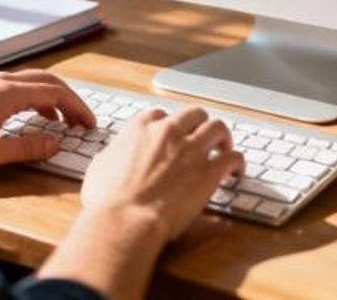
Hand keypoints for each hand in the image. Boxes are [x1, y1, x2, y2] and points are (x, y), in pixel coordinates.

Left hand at [0, 70, 94, 172]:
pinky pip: (18, 84)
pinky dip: (35, 96)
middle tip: (82, 119)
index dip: (77, 107)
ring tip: (63, 119)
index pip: (55, 93)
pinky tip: (34, 114)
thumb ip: (26, 147)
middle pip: (47, 80)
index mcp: (6, 93)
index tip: (89, 123)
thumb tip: (55, 143)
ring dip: (53, 96)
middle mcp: (0, 80)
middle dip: (69, 98)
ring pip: (33, 80)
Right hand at [81, 106, 244, 244]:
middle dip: (199, 123)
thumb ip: (112, 155)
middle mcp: (168, 131)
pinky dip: (237, 162)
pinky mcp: (209, 172)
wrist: (124, 221)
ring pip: (217, 127)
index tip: (171, 136)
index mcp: (141, 127)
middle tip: (202, 137)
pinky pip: (232, 156)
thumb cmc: (107, 201)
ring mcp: (190, 149)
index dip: (168, 125)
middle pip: (194, 114)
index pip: (160, 114)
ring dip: (222, 137)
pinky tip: (236, 171)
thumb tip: (112, 156)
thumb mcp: (100, 167)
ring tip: (224, 148)